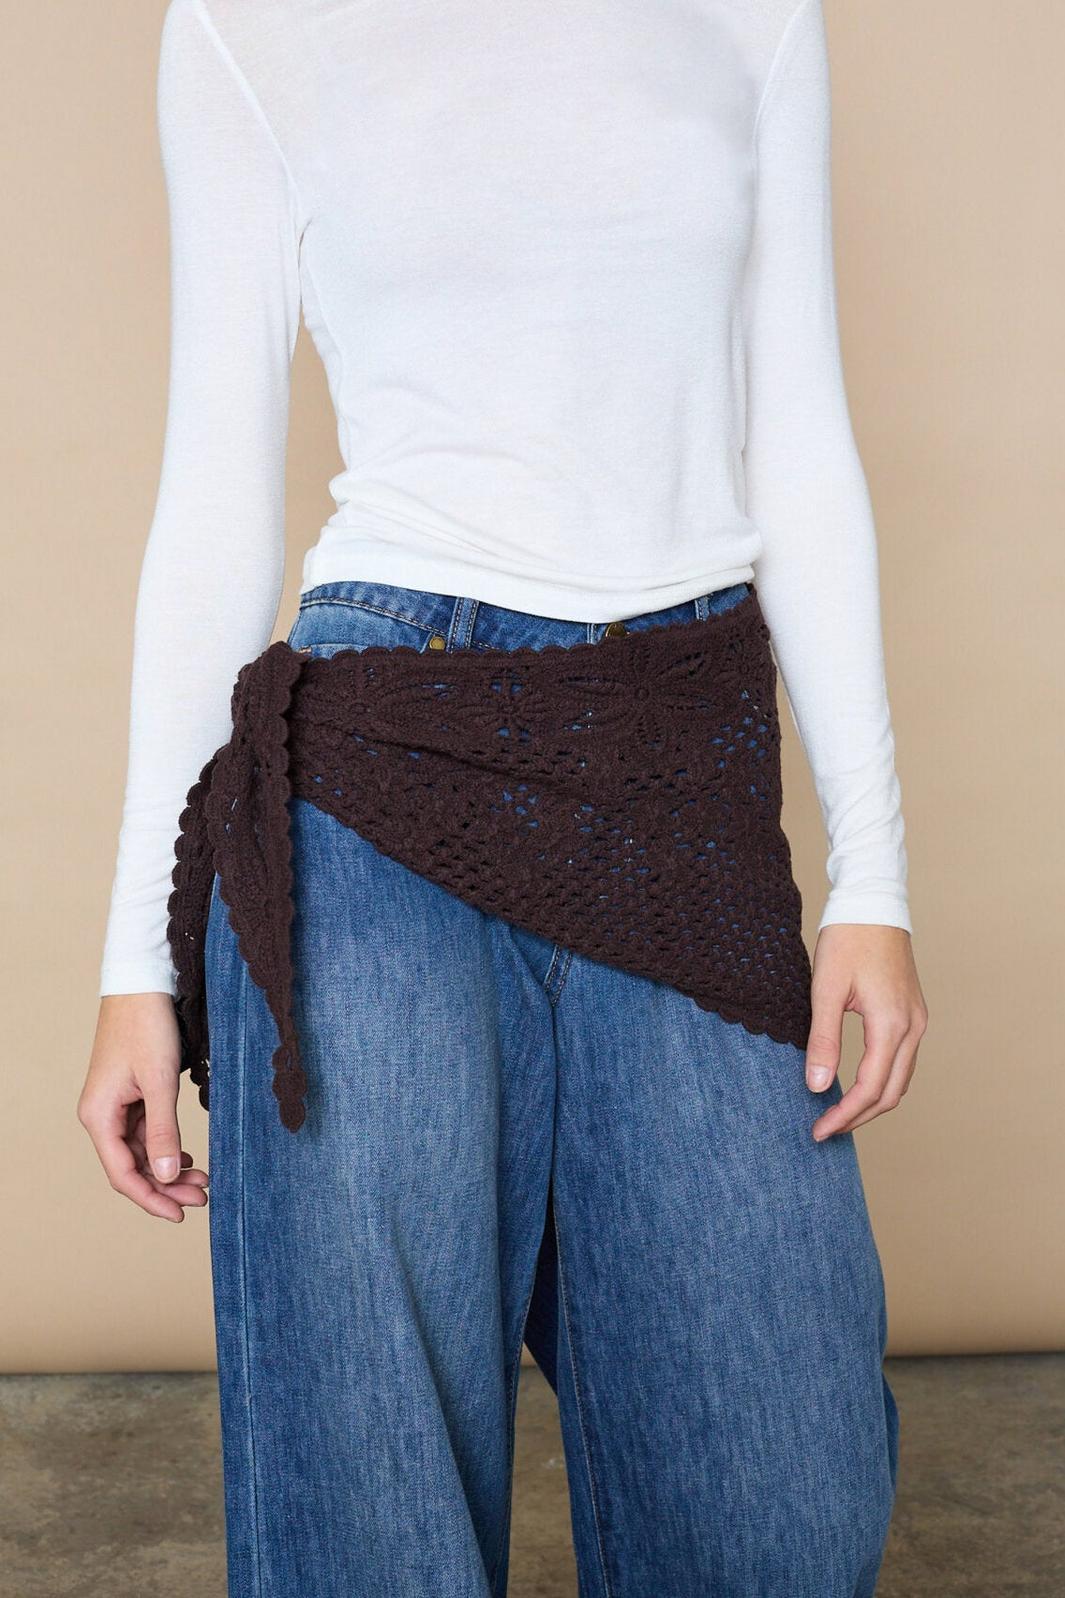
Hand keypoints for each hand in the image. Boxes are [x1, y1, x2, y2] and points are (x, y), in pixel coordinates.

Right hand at [78, 994, 208, 1221]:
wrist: (142, 985)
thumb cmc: (147, 1027)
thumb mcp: (160, 1082)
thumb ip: (163, 1131)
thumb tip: (165, 1176)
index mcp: (99, 1117)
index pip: (123, 1174)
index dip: (151, 1199)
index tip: (181, 1214)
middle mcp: (101, 1116)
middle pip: (132, 1167)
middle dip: (166, 1186)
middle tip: (203, 1196)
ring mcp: (115, 1106)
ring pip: (141, 1151)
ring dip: (168, 1168)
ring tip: (202, 1179)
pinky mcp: (129, 1096)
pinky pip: (145, 1133)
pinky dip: (166, 1147)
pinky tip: (186, 1157)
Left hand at [804, 924, 927, 1140]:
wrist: (872, 902)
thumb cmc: (847, 939)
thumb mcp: (825, 989)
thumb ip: (823, 1040)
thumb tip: (817, 1086)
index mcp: (891, 1024)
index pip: (870, 1089)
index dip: (844, 1116)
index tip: (818, 1130)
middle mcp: (912, 1027)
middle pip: (891, 1093)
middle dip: (859, 1117)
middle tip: (825, 1130)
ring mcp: (917, 1020)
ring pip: (900, 1079)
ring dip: (873, 1102)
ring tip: (838, 1113)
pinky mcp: (913, 1012)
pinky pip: (902, 1060)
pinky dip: (882, 1080)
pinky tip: (857, 1084)